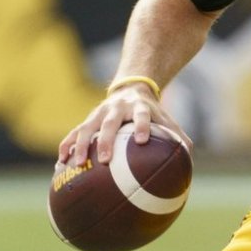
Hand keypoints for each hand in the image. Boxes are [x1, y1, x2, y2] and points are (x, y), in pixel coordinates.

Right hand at [57, 82, 190, 166]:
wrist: (132, 88)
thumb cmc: (151, 111)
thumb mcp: (165, 118)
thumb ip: (177, 136)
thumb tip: (189, 159)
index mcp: (139, 107)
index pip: (143, 115)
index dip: (142, 126)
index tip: (142, 140)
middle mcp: (117, 108)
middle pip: (110, 123)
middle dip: (107, 140)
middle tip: (106, 160)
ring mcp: (100, 113)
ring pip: (87, 127)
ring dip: (80, 144)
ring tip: (76, 163)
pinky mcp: (88, 119)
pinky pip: (74, 132)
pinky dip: (67, 145)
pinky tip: (60, 163)